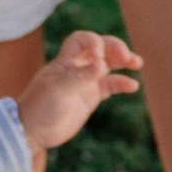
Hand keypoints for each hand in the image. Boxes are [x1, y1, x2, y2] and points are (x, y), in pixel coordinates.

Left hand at [16, 30, 142, 153]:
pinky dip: (122, 83)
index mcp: (65, 61)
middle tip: (127, 57)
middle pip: (99, 48)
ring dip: (122, 61)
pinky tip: (133, 86)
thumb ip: (81, 76)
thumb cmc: (40, 107)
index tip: (100, 56)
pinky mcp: (91, 96)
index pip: (81, 40)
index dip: (94, 42)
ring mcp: (84, 81)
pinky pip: (110, 85)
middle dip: (114, 48)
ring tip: (137, 63)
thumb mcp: (59, 90)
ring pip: (108, 65)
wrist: (33, 131)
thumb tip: (102, 63)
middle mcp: (76, 67)